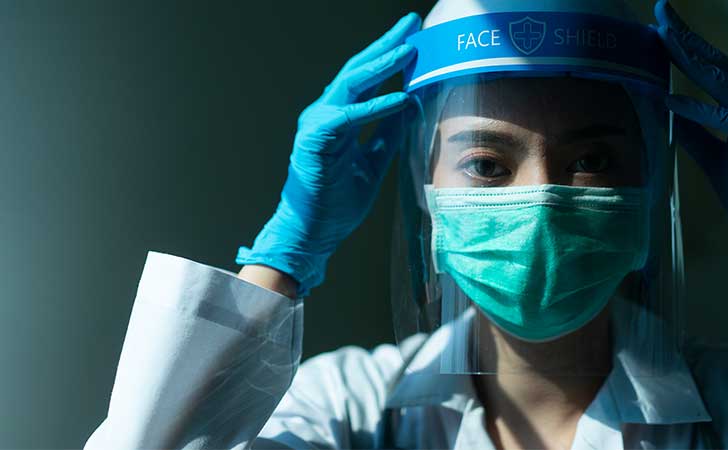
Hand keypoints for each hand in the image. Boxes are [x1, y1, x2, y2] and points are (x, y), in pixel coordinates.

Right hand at [237, 13, 420, 295]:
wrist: (313, 233)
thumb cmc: (336, 202)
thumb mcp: (373, 164)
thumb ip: (387, 135)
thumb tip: (409, 107)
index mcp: (339, 119)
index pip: (366, 79)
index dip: (389, 57)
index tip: (414, 39)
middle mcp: (326, 115)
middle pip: (358, 70)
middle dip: (386, 45)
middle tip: (412, 24)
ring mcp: (317, 124)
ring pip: (351, 84)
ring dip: (381, 64)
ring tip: (409, 49)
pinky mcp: (315, 140)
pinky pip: (350, 117)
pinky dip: (376, 106)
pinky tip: (400, 97)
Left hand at [654, 0, 727, 272]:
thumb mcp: (714, 161)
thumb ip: (697, 136)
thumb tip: (670, 112)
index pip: (709, 70)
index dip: (683, 48)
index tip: (657, 28)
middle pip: (713, 63)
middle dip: (684, 36)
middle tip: (660, 10)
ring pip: (720, 78)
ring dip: (689, 55)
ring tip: (663, 34)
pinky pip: (724, 117)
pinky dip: (696, 108)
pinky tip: (670, 99)